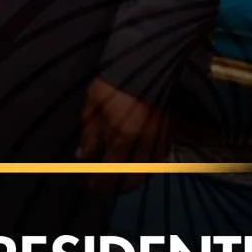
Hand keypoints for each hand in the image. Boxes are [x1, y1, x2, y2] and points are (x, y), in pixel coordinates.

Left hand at [76, 77, 170, 192]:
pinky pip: (160, 158)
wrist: (145, 62)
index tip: (88, 189)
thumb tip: (81, 157)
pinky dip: (148, 168)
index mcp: (123, 135)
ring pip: (149, 171)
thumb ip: (88, 134)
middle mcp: (144, 142)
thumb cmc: (113, 82)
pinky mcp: (169, 131)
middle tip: (104, 190)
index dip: (98, 184)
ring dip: (133, 180)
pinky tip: (138, 167)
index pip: (109, 171)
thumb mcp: (93, 105)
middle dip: (117, 189)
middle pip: (132, 177)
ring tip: (119, 182)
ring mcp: (160, 138)